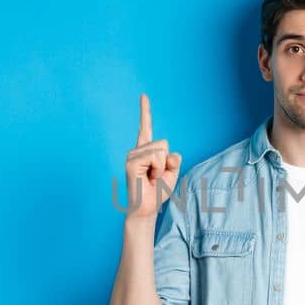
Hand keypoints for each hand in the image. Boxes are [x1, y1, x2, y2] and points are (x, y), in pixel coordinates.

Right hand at [124, 93, 180, 219]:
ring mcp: (132, 155)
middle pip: (164, 143)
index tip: (143, 95)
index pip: (145, 127)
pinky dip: (157, 170)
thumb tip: (168, 153)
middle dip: (167, 162)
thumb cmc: (157, 191)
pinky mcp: (130, 162)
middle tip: (156, 176)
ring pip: (160, 150)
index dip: (145, 111)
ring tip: (151, 178)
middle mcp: (137, 150)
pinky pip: (154, 157)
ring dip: (162, 168)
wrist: (146, 209)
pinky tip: (147, 178)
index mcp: (146, 150)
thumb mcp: (172, 172)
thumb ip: (174, 160)